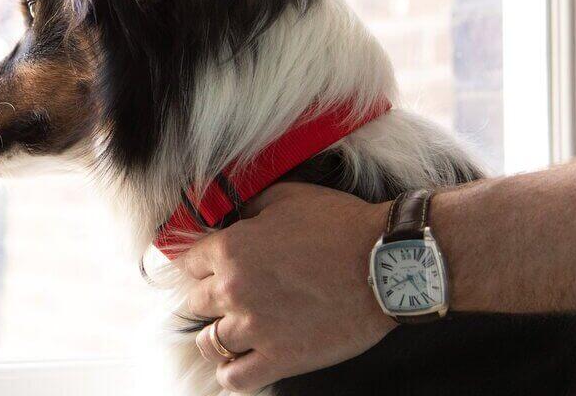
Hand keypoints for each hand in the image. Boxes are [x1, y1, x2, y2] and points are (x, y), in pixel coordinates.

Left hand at [182, 182, 396, 392]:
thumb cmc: (341, 226)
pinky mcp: (281, 359)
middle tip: (232, 297)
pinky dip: (234, 372)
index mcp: (231, 249)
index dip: (200, 264)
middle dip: (210, 298)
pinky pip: (236, 378)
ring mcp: (255, 327)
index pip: (188, 263)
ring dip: (218, 335)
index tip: (211, 269)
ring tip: (235, 330)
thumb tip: (234, 213)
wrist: (387, 263)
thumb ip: (251, 207)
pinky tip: (243, 362)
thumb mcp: (287, 198)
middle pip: (196, 302)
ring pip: (209, 342)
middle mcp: (234, 289)